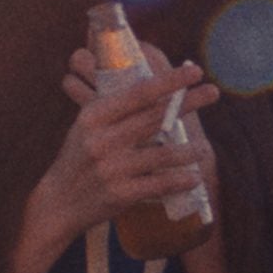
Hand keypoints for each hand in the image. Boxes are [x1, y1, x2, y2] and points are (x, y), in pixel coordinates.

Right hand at [72, 42, 221, 211]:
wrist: (59, 201)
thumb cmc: (80, 157)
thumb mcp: (87, 126)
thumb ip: (117, 108)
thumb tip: (156, 86)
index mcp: (94, 116)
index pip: (138, 93)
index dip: (169, 81)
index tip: (194, 71)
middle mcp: (102, 140)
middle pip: (155, 117)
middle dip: (189, 103)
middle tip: (213, 92)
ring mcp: (112, 168)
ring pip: (163, 153)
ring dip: (190, 150)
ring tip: (203, 149)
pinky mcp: (120, 194)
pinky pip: (160, 184)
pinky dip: (181, 180)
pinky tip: (194, 177)